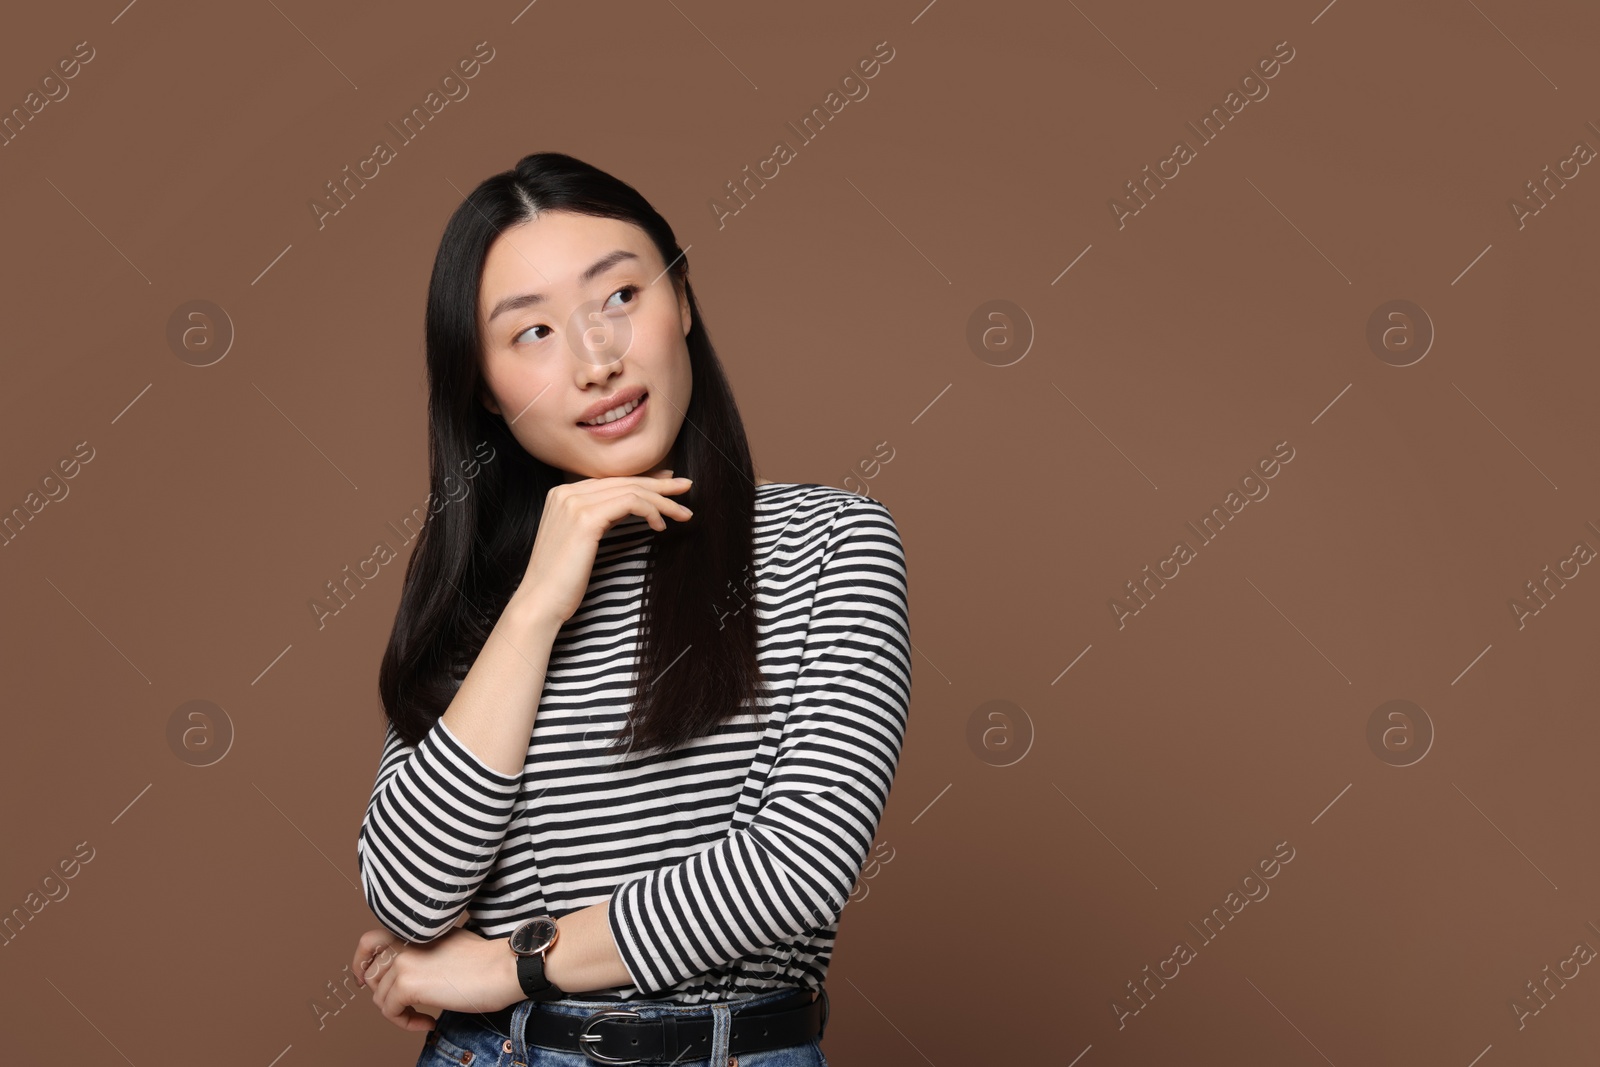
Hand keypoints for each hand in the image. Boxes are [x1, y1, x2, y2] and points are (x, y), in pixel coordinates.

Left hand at [350, 926, 522, 1031]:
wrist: (502, 968)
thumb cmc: (487, 962)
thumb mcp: (449, 945)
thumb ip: (425, 952)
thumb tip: (411, 972)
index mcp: (416, 931)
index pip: (370, 940)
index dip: (359, 961)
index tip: (362, 978)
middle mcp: (405, 942)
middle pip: (369, 973)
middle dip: (381, 994)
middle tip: (403, 1005)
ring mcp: (403, 961)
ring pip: (380, 997)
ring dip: (400, 1013)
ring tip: (424, 1016)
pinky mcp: (406, 984)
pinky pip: (389, 1012)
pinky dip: (406, 1023)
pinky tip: (428, 1022)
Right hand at [514, 469, 694, 626]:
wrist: (541, 602)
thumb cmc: (563, 579)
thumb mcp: (581, 540)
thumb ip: (599, 517)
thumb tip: (631, 503)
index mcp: (562, 494)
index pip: (612, 480)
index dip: (644, 480)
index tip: (668, 485)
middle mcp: (566, 492)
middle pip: (624, 481)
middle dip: (660, 485)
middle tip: (686, 487)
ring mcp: (574, 503)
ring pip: (631, 490)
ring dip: (663, 501)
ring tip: (684, 514)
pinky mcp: (586, 518)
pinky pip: (630, 503)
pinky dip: (651, 511)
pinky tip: (660, 526)